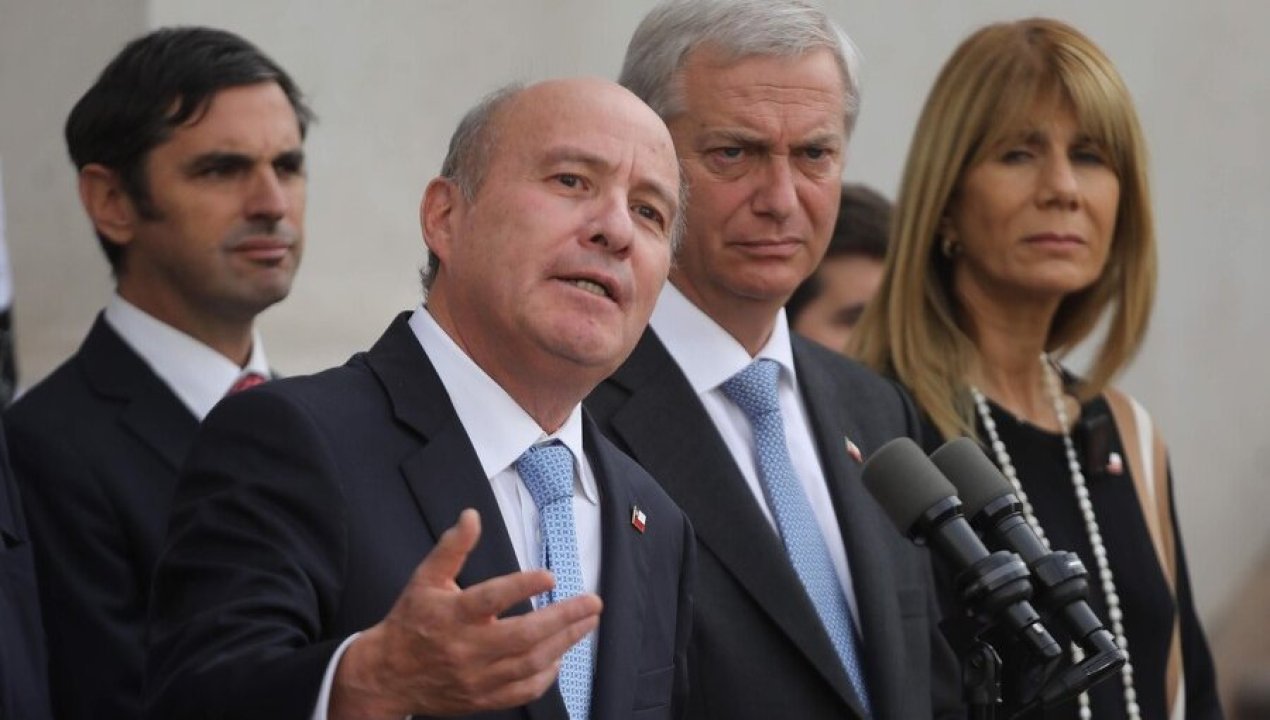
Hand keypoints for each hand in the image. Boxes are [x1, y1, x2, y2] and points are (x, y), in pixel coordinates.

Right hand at [329, 509, 601, 718]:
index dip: (522, 587)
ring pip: (529, 663)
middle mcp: (466, 648)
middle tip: (591, 603)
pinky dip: (546, 675)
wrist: (387, 676)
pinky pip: (523, 690)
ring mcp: (476, 677)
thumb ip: (452, 547)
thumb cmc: (411, 622)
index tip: (549, 575)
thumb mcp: (425, 578)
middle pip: (522, 636)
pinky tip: (560, 655)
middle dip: (563, 619)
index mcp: (452, 615)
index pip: (490, 599)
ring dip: (564, 643)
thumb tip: (472, 516)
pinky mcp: (482, 698)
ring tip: (586, 622)